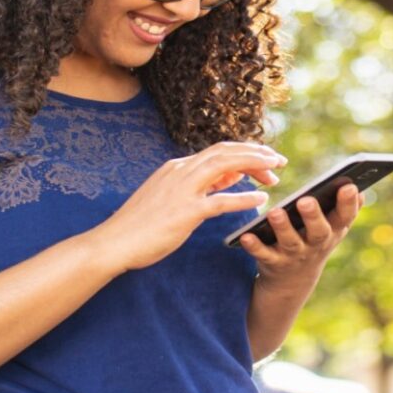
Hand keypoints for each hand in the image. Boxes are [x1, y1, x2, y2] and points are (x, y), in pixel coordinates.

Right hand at [102, 142, 285, 270]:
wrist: (114, 242)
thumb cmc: (141, 224)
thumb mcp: (170, 196)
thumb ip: (199, 185)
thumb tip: (229, 177)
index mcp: (177, 167)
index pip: (218, 150)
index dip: (245, 153)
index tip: (264, 161)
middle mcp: (180, 171)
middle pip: (226, 151)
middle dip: (256, 153)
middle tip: (279, 162)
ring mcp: (182, 190)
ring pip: (226, 165)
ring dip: (254, 165)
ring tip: (275, 173)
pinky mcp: (185, 211)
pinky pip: (221, 200)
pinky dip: (243, 198)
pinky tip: (261, 200)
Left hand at [238, 183, 364, 294]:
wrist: (292, 282)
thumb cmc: (314, 242)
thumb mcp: (332, 229)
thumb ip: (344, 210)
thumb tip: (357, 188)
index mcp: (333, 231)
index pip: (345, 217)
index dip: (348, 203)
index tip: (348, 186)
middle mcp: (316, 244)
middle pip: (318, 231)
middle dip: (313, 216)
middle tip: (306, 200)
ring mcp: (294, 255)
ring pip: (290, 241)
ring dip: (282, 227)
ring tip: (275, 212)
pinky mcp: (272, 262)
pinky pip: (263, 254)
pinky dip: (255, 246)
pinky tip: (246, 236)